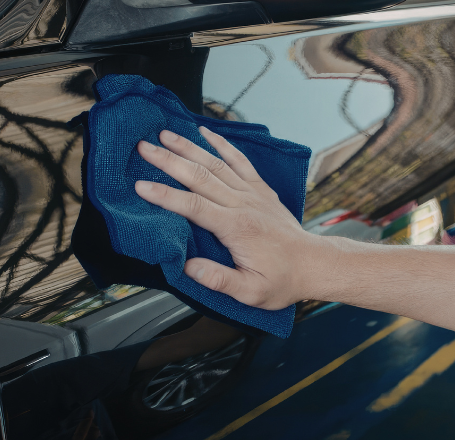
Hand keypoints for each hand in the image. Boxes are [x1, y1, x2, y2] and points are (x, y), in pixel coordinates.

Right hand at [134, 127, 331, 310]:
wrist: (313, 264)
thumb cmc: (281, 280)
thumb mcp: (250, 292)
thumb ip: (218, 279)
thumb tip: (188, 267)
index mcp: (236, 228)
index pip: (193, 206)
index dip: (165, 195)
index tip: (141, 186)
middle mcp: (243, 204)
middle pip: (199, 176)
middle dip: (168, 160)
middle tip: (143, 148)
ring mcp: (252, 193)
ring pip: (216, 164)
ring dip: (189, 147)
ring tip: (166, 134)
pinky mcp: (260, 189)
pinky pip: (240, 161)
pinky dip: (222, 144)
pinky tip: (206, 132)